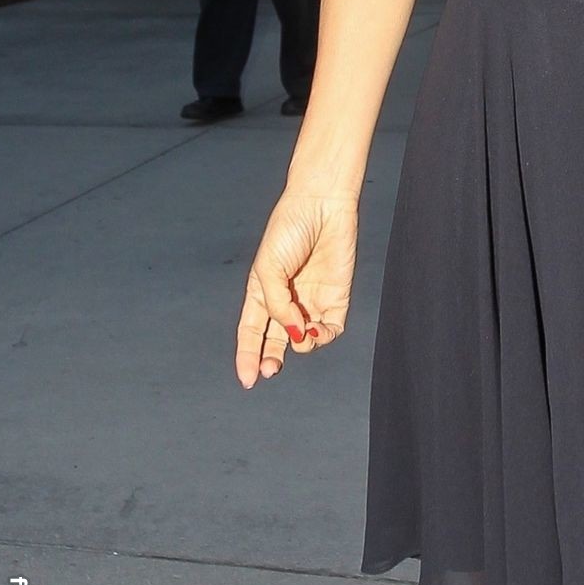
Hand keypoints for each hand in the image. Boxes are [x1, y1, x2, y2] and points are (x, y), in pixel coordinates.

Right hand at [235, 188, 358, 387]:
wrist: (322, 205)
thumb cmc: (288, 229)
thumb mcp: (268, 268)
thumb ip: (275, 304)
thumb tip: (292, 333)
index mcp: (261, 292)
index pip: (251, 333)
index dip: (247, 357)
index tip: (248, 380)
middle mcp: (286, 301)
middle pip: (276, 342)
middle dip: (271, 360)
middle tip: (270, 369)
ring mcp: (311, 301)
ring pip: (304, 340)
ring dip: (301, 344)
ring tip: (301, 331)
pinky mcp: (336, 297)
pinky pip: (330, 328)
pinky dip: (324, 336)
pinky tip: (317, 329)